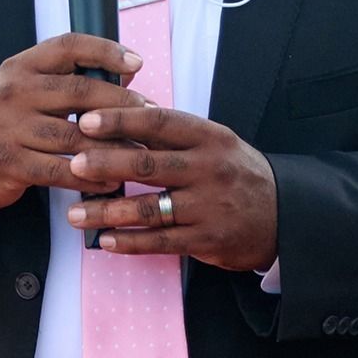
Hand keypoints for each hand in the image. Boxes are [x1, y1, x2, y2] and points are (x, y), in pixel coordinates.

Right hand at [0, 35, 146, 215]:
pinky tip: (110, 182)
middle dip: (120, 103)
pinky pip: (59, 171)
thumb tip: (127, 70)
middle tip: (149, 113)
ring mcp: (10, 127)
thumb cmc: (6, 122)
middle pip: (79, 91)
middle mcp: (14, 91)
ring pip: (74, 136)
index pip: (68, 46)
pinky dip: (89, 178)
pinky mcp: (9, 162)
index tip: (137, 62)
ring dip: (112, 147)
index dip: (105, 50)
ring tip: (139, 152)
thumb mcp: (26, 89)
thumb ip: (67, 78)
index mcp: (21, 67)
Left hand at [63, 105, 278, 273]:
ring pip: (150, 208)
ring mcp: (208, 206)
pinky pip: (161, 242)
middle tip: (72, 164)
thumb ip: (174, 134)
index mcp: (209, 137)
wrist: (284, 214)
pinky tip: (105, 242)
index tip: (88, 119)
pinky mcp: (208, 239)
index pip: (160, 123)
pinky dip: (130, 242)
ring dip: (108, 212)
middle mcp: (209, 169)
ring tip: (75, 215)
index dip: (122, 120)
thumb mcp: (216, 142)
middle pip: (149, 165)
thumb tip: (122, 115)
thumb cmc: (236, 172)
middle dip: (106, 165)